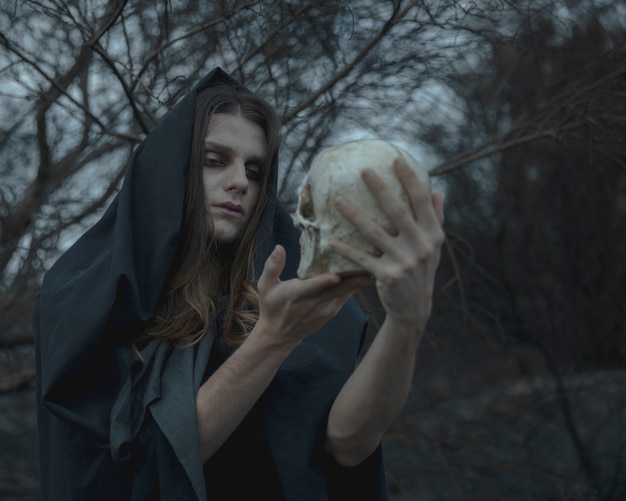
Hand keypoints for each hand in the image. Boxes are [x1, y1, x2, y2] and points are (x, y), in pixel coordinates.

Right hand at [255, 245, 369, 347]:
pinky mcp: (332, 312)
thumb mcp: (264, 286)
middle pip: (336, 291)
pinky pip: (345, 297)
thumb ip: (272, 266)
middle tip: (369, 268)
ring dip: (358, 282)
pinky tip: (365, 273)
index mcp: (295, 295)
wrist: (279, 335)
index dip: (324, 282)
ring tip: (373, 265)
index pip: (311, 288)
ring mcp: (324, 310)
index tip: (336, 275)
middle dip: (353, 281)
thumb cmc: (271, 306)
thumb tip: (279, 247)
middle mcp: (313, 304)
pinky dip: (354, 286)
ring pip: (344, 294)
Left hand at [331, 157, 444, 330]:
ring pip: (375, 232)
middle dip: (380, 189)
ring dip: (355, 215)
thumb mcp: (435, 246)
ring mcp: (405, 261)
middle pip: (398, 211)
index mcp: (433, 234)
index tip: (396, 159)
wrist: (415, 307)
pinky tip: (332, 240)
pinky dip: (347, 250)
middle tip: (364, 171)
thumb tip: (438, 191)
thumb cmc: (422, 270)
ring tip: (338, 200)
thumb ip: (437, 218)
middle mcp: (421, 246)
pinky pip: (363, 259)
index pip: (421, 201)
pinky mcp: (388, 276)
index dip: (410, 179)